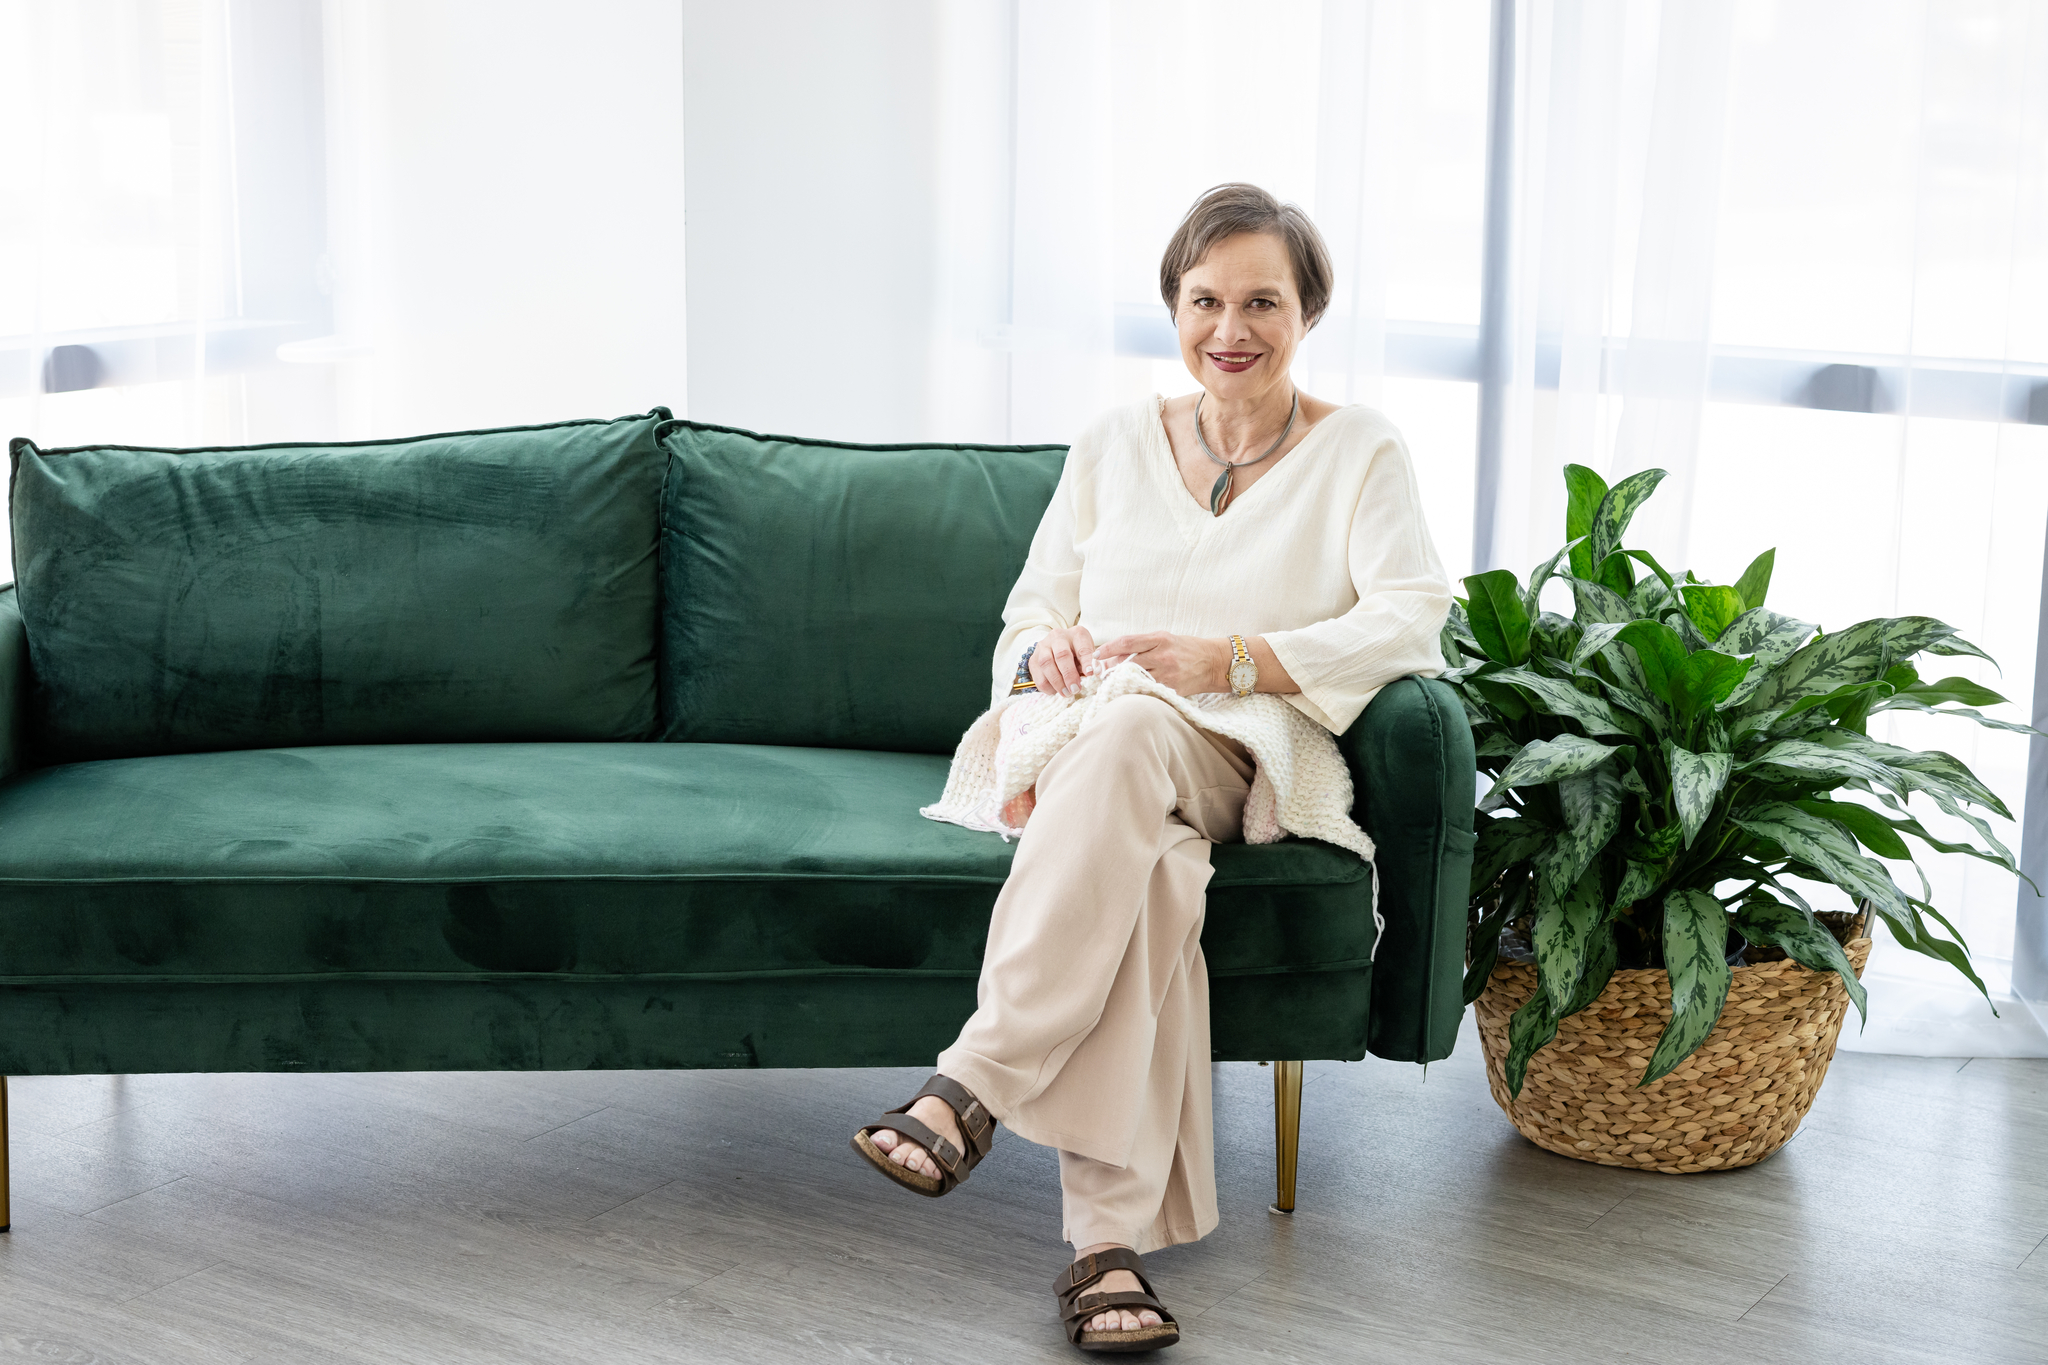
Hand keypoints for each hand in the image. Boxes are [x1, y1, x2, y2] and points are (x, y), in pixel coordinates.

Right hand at [1029, 626, 1097, 696]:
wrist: (1059, 648)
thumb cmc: (1077, 653)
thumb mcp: (1087, 655)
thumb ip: (1089, 664)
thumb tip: (1092, 674)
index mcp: (1076, 634)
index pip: (1082, 647)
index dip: (1087, 661)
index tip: (1090, 673)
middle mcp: (1057, 636)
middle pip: (1062, 655)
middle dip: (1069, 675)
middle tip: (1075, 689)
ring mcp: (1043, 646)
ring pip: (1046, 664)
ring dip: (1056, 682)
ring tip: (1066, 693)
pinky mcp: (1033, 659)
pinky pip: (1037, 674)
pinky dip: (1046, 686)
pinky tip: (1055, 691)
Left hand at [1092, 632, 1231, 695]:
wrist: (1213, 662)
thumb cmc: (1186, 649)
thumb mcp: (1166, 638)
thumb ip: (1143, 644)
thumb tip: (1116, 654)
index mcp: (1160, 639)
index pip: (1128, 642)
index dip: (1108, 648)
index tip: (1096, 654)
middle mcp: (1163, 656)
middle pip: (1128, 663)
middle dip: (1111, 669)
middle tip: (1101, 673)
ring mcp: (1168, 674)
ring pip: (1136, 679)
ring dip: (1121, 681)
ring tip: (1113, 682)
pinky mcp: (1172, 689)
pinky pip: (1148, 691)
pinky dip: (1137, 691)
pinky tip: (1130, 691)